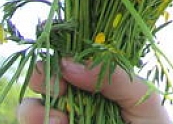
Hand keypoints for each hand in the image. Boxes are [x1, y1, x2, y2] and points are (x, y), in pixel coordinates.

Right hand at [16, 58, 170, 123]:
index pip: (70, 58)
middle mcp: (76, 98)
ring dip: (36, 110)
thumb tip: (69, 63)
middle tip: (58, 88)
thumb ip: (114, 77)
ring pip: (30, 108)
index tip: (65, 63)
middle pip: (42, 78)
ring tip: (59, 120)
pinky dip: (38, 123)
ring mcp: (63, 120)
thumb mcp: (142, 97)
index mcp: (97, 80)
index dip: (60, 56)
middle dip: (42, 77)